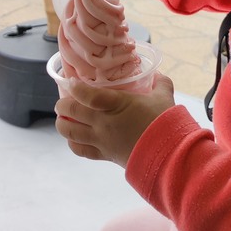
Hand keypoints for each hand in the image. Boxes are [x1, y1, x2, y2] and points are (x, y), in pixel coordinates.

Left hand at [55, 72, 175, 166]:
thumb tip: (158, 74)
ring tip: (62, 119)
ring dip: (63, 124)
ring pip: (71, 132)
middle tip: (62, 102)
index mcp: (116, 104)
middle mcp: (104, 123)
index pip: (87, 95)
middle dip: (62, 106)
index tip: (70, 83)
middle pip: (73, 112)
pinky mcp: (105, 155)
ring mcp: (102, 140)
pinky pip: (81, 151)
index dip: (75, 88)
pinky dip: (72, 143)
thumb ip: (160, 83)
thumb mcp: (164, 96)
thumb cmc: (165, 123)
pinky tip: (72, 138)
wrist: (168, 156)